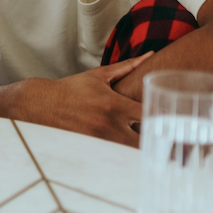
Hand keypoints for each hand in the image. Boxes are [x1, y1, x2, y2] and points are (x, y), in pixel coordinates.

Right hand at [0, 52, 153, 147]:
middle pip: (144, 140)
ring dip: (140, 150)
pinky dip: (122, 156)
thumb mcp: (98, 76)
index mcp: (114, 104)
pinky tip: (127, 154)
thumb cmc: (72, 88)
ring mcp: (99, 140)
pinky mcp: (91, 149)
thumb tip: (150, 55)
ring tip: (149, 149)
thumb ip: (126, 67)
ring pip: (130, 153)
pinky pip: (114, 157)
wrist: (42, 103)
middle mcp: (108, 123)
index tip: (170, 118)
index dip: (163, 117)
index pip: (149, 113)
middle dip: (155, 140)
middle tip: (163, 139)